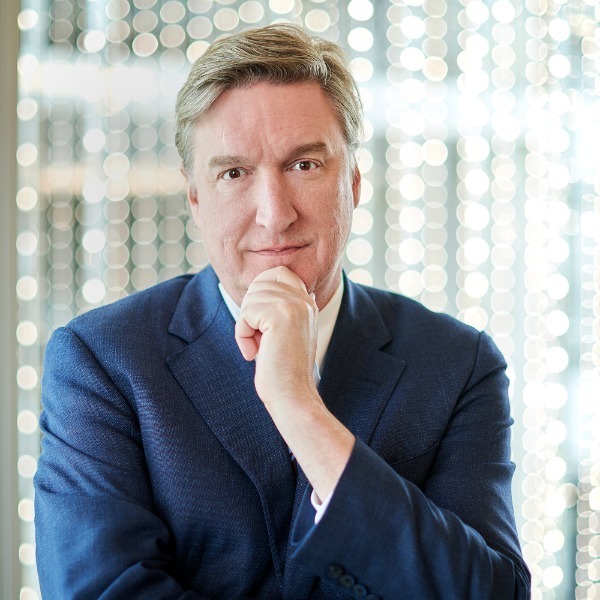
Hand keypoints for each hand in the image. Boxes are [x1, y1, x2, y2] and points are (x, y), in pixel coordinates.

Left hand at [235, 266, 353, 501]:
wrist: (292, 396)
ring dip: (246, 325)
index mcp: (307, 302)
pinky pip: (246, 313)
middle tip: (259, 337)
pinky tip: (254, 353)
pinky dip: (242, 335)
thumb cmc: (282, 370)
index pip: (278, 272)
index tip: (260, 321)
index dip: (260, 289)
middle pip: (259, 283)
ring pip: (251, 298)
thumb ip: (277, 308)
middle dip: (250, 311)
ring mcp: (294, 305)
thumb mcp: (282, 331)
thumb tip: (258, 287)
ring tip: (258, 347)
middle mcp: (304, 300)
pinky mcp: (281, 315)